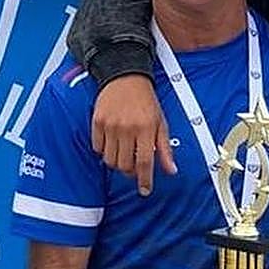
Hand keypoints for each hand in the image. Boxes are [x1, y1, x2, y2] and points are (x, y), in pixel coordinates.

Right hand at [91, 75, 176, 194]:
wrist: (125, 78)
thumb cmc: (146, 102)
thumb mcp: (161, 123)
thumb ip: (165, 149)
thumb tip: (171, 171)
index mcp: (146, 129)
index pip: (144, 162)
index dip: (144, 180)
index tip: (145, 190)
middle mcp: (127, 128)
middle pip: (125, 165)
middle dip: (130, 171)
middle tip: (134, 166)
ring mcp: (110, 125)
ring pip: (110, 160)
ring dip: (117, 163)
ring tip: (124, 154)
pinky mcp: (97, 122)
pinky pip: (98, 148)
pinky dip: (104, 151)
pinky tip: (112, 144)